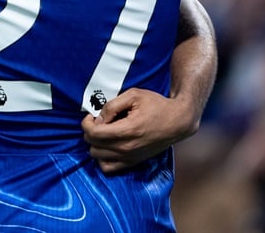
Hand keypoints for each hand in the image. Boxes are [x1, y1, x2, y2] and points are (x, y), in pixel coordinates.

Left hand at [81, 87, 198, 174]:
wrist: (178, 121)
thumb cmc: (157, 105)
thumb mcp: (133, 95)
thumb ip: (112, 106)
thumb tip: (97, 118)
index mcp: (128, 130)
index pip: (93, 134)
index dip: (86, 123)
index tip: (91, 116)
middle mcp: (128, 148)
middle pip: (93, 146)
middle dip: (90, 132)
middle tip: (98, 122)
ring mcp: (131, 157)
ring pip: (97, 157)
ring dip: (95, 144)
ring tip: (103, 133)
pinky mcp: (134, 162)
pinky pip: (109, 168)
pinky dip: (103, 158)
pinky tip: (107, 146)